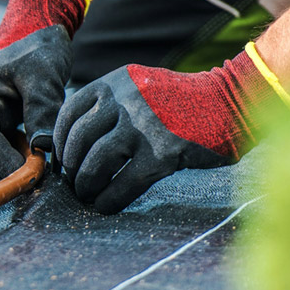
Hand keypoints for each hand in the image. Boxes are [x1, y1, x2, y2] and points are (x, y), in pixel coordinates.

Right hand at [0, 0, 86, 177]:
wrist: (36, 30)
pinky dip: (9, 155)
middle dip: (5, 166)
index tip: (32, 175)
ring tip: (37, 153)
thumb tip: (42, 150)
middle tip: (40, 166)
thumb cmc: (39, 47)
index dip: (3, 162)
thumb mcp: (44, 75)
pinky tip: (30, 145)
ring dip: (7, 162)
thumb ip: (42, 110)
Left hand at [53, 46, 289, 212]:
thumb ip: (110, 104)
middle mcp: (124, 101)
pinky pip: (124, 183)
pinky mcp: (162, 154)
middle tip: (73, 182)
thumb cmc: (182, 101)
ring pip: (96, 162)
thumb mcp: (139, 87)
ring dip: (86, 184)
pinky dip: (110, 199)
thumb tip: (76, 139)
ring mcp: (143, 127)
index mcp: (115, 83)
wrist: (230, 101)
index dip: (59, 140)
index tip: (61, 159)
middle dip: (71, 167)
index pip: (69, 112)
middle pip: (79, 140)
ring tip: (87, 195)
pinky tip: (106, 206)